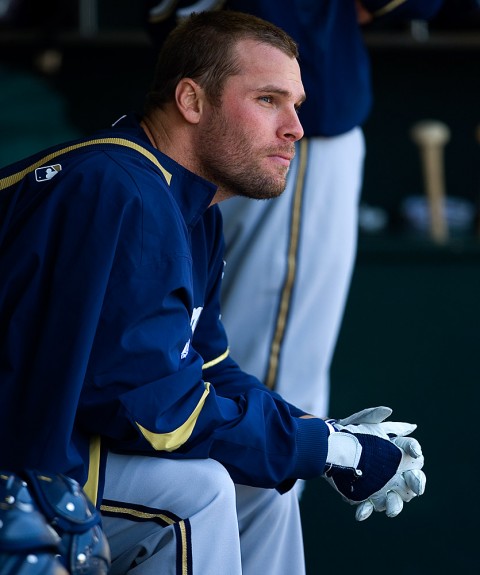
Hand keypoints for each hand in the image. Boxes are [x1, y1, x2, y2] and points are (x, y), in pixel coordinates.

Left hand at [323, 406, 425, 520]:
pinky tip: (360, 513)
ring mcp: (382, 486)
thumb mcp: (361, 421)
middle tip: (415, 488)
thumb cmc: (351, 431)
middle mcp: (395, 472)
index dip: (414, 451)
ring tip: (389, 510)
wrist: (329, 446)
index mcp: (397, 452)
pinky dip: (366, 511)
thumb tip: (391, 412)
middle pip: (413, 480)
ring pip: (395, 500)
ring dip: (394, 506)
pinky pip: (369, 507)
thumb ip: (374, 416)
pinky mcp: (366, 495)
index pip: (412, 451)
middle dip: (416, 484)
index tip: (414, 452)